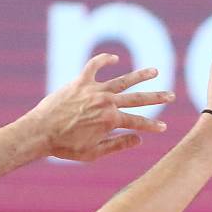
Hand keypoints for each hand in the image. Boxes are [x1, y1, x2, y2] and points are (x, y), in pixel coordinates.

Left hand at [25, 55, 174, 162]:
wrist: (40, 132)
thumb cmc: (65, 146)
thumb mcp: (94, 153)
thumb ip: (118, 145)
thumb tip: (138, 139)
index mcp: (111, 121)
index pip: (138, 122)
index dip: (152, 126)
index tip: (163, 128)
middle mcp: (106, 102)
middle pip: (137, 98)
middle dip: (157, 97)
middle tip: (171, 95)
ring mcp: (94, 89)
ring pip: (123, 80)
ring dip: (141, 75)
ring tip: (155, 71)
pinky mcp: (80, 81)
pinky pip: (94, 66)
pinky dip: (105, 60)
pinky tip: (115, 58)